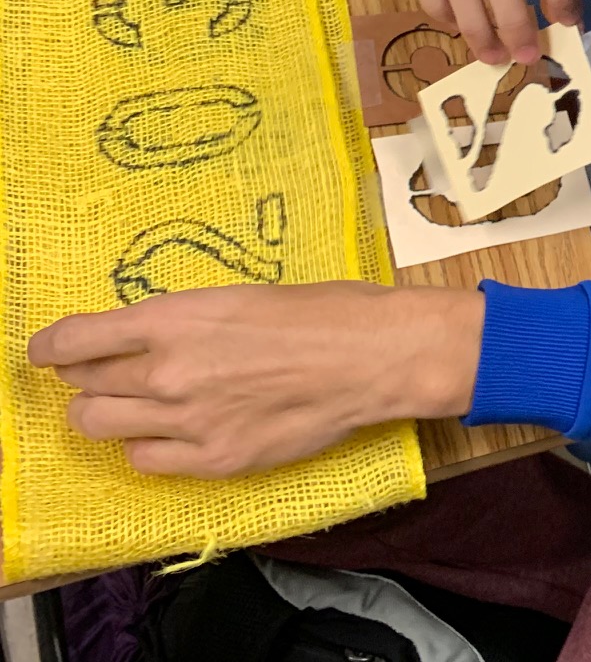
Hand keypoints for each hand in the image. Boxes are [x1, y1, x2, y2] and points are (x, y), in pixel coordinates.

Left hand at [27, 284, 483, 478]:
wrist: (376, 357)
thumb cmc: (324, 312)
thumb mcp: (240, 297)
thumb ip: (182, 322)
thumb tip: (139, 338)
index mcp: (176, 319)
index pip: (74, 340)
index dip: (50, 347)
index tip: (46, 351)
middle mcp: (169, 371)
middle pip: (83, 385)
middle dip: (87, 377)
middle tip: (105, 373)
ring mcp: (188, 421)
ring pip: (99, 425)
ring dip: (106, 412)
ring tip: (134, 403)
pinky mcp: (213, 460)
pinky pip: (143, 460)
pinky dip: (146, 444)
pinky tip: (171, 430)